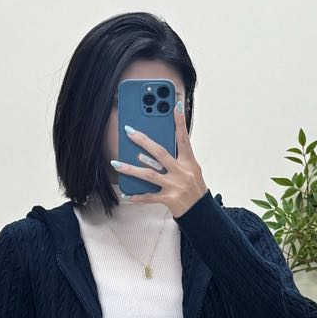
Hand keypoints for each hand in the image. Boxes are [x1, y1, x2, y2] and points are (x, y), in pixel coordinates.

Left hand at [112, 101, 208, 217]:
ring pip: (148, 175)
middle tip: (129, 131)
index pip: (183, 139)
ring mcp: (174, 186)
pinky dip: (137, 196)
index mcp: (189, 162)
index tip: (176, 106)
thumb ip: (178, 159)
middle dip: (143, 141)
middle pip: (160, 153)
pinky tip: (126, 194)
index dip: (180, 122)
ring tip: (116, 163)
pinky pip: (149, 197)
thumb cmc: (194, 188)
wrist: (201, 211)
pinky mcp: (169, 199)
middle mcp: (181, 172)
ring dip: (130, 169)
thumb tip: (155, 150)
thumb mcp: (192, 170)